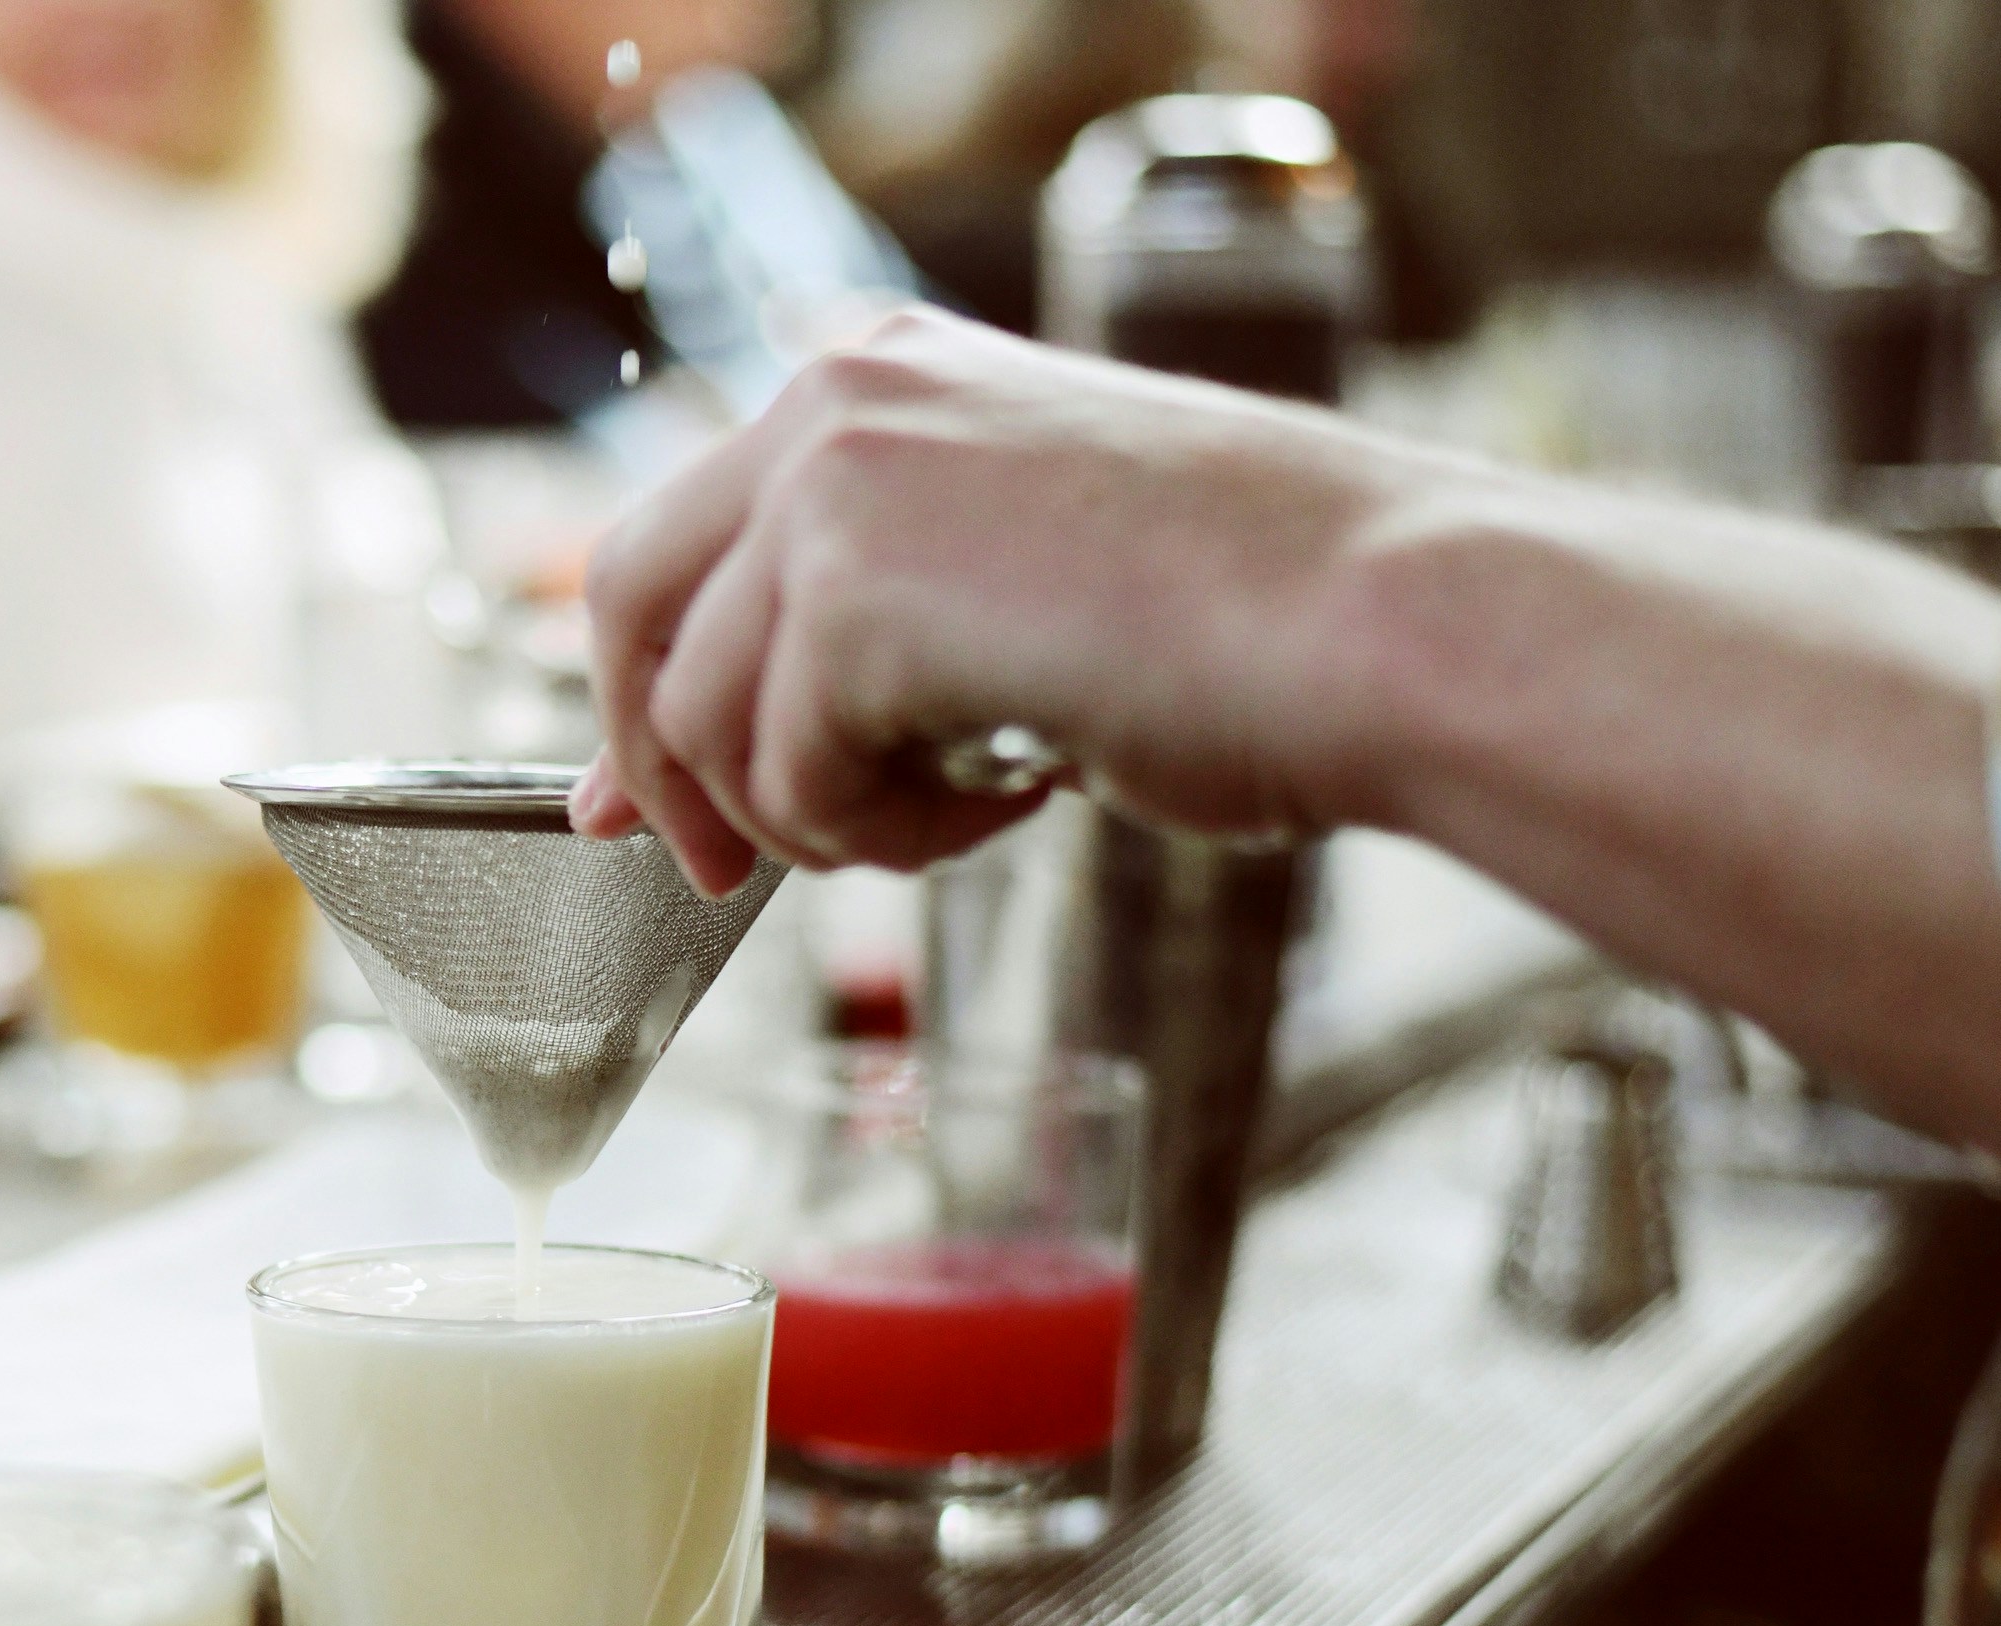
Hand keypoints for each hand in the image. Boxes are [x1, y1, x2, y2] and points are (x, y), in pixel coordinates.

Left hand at [573, 308, 1409, 893]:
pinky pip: (791, 779)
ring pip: (708, 722)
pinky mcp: (852, 595)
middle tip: (727, 876)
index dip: (630, 686)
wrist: (1372, 622)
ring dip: (822, 818)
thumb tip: (695, 758)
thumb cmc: (1243, 618)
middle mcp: (832, 400)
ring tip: (963, 812)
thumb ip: (853, 619)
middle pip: (627, 608)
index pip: (671, 535)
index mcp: (871, 373)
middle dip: (665, 769)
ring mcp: (833, 486)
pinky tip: (1012, 794)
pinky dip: (887, 833)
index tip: (628, 804)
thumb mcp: (1008, 576)